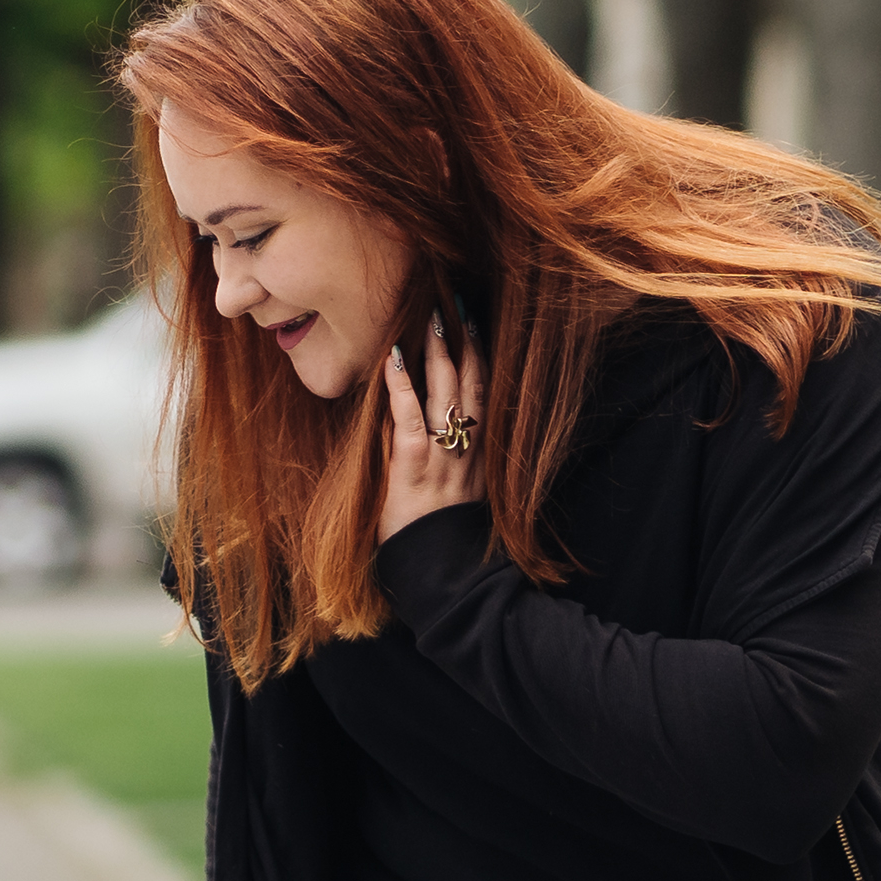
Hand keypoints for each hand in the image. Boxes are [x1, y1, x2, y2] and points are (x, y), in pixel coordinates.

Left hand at [374, 319, 474, 542]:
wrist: (442, 576)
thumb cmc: (441, 542)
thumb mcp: (461, 501)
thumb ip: (458, 466)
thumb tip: (446, 436)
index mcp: (480, 457)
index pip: (485, 396)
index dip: (482, 358)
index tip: (476, 325)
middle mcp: (468, 451)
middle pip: (473, 385)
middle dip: (467, 342)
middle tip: (458, 304)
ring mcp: (443, 456)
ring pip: (448, 394)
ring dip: (440, 352)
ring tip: (433, 316)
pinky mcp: (414, 465)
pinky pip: (409, 416)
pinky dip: (402, 384)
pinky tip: (395, 356)